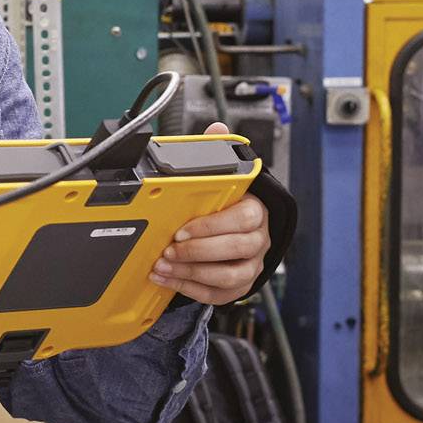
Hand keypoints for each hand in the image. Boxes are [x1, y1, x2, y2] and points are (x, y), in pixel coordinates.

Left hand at [150, 123, 271, 304]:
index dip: (211, 226)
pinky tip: (167, 279)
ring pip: (228, 275)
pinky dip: (189, 289)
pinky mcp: (239, 286)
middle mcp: (259, 240)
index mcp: (256, 211)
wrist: (237, 234)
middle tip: (168, 249)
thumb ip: (219, 155)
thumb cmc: (227, 205)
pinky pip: (218, 294)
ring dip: (191, 272)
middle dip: (197, 251)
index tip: (182, 229)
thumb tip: (216, 129)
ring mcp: (251, 265)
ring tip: (163, 265)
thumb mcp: (225, 180)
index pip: (243, 219)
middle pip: (236, 249)